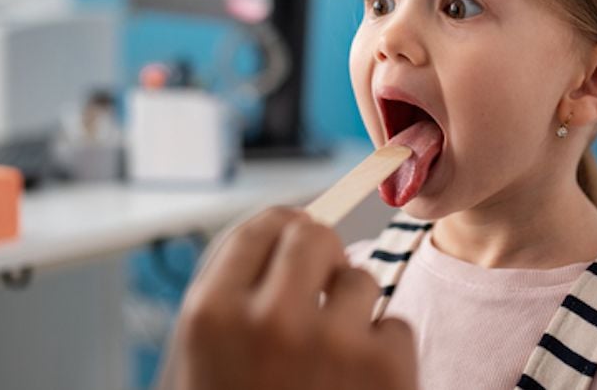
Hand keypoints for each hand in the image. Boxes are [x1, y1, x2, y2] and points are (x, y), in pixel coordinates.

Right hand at [160, 207, 417, 389]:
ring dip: (352, 311)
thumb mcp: (200, 362)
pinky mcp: (385, 369)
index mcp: (211, 315)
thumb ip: (231, 295)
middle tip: (321, 287)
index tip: (295, 241)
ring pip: (361, 279)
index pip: (261, 226)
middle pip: (314, 236)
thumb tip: (283, 229)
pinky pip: (396, 325)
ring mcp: (332, 343)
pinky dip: (384, 353)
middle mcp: (269, 320)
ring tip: (332, 362)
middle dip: (320, 258)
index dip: (283, 232)